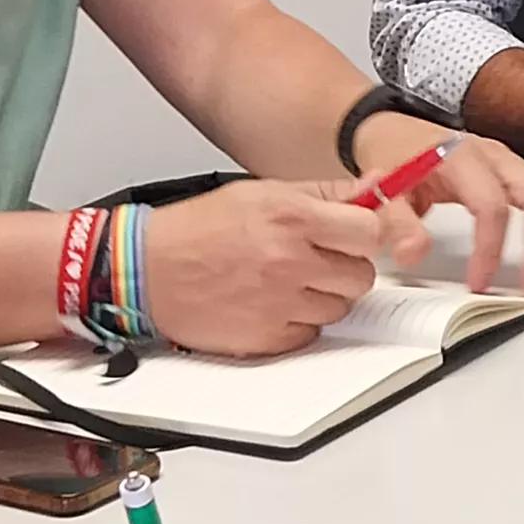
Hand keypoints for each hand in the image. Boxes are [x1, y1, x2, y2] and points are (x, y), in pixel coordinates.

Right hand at [140, 182, 421, 355]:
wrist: (145, 270)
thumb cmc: (198, 229)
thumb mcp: (263, 192)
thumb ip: (327, 193)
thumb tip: (377, 185)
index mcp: (291, 218)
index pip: (370, 232)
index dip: (365, 234)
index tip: (355, 235)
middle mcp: (288, 261)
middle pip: (361, 275)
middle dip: (345, 267)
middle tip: (316, 259)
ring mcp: (278, 303)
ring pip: (339, 308)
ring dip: (322, 296)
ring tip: (287, 280)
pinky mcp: (266, 338)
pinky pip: (310, 334)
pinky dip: (298, 322)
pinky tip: (272, 303)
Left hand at [361, 119, 523, 293]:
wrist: (396, 131)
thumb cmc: (394, 158)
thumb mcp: (381, 190)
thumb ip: (396, 222)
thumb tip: (414, 253)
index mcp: (459, 158)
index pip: (490, 206)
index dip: (490, 248)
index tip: (478, 282)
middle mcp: (494, 156)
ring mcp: (511, 162)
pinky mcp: (518, 172)